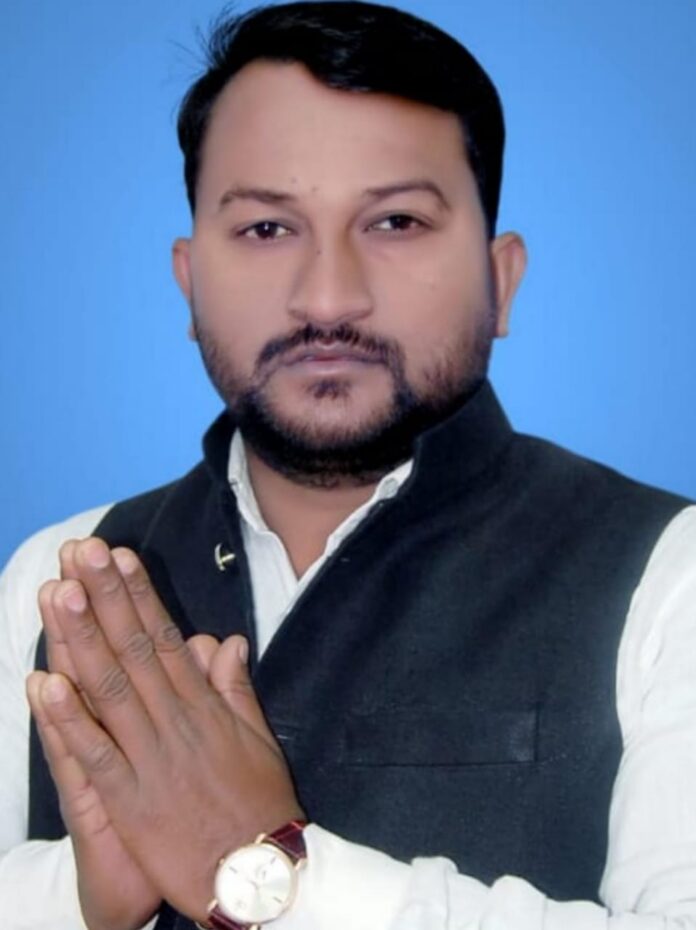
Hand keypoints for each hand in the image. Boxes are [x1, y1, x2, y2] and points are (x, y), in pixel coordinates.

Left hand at [31, 538, 302, 924]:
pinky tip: (44, 683)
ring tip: (59, 593)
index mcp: (205, 706)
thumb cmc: (261, 805)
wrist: (260, 874)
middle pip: (133, 649)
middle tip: (82, 552)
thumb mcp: (258, 739)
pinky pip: (94, 754)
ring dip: (81, 639)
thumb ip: (235, 688)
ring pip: (109, 689)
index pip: (165, 638)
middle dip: (105, 597)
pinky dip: (68, 719)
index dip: (139, 595)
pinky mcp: (130, 801)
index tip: (118, 558)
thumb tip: (223, 640)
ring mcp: (151, 758)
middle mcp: (176, 721)